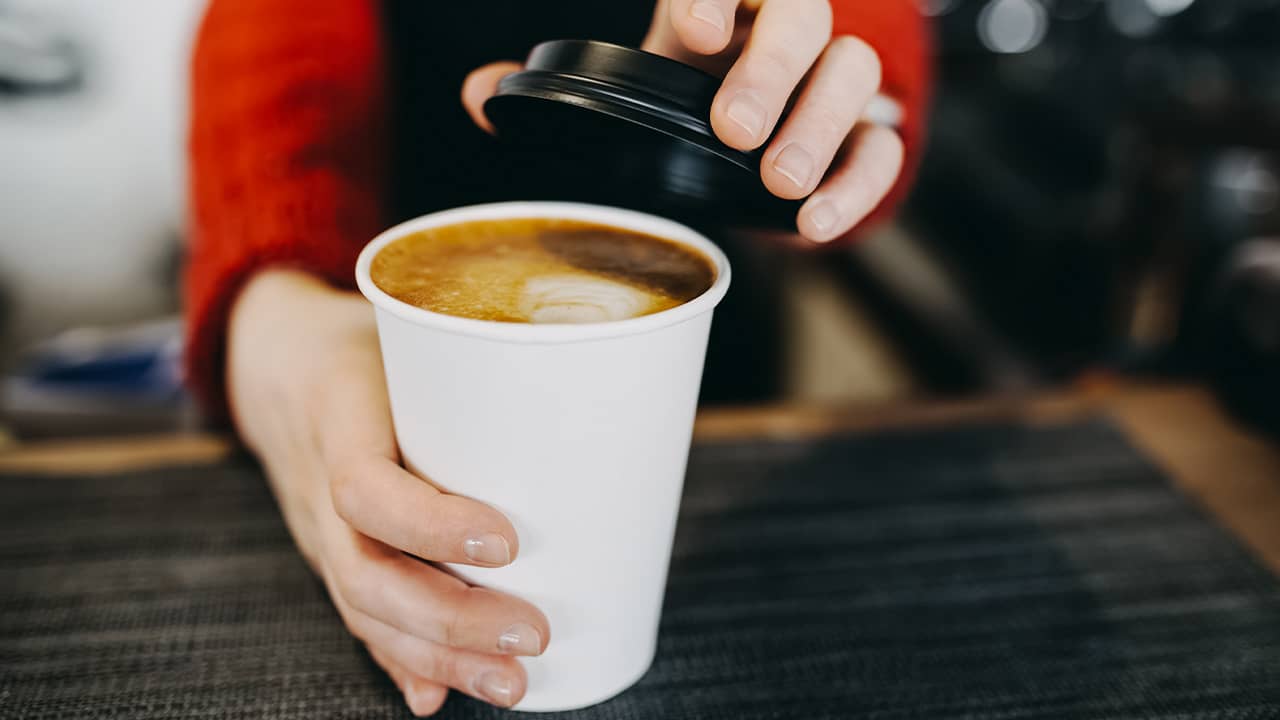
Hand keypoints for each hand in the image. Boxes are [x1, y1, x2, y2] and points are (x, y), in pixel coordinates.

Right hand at [227, 270, 549, 715]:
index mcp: (337, 416)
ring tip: (511, 684)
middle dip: (451, 619)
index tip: (508, 541)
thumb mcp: (407, 331)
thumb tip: (582, 396)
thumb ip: (474, 364)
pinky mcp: (332, 554)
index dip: (431, 524)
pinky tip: (438, 698)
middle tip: (533, 634)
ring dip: (439, 657)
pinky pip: (359, 616)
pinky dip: (401, 662)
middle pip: (366, 573)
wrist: (274, 362)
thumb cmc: (365, 341)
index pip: (363, 487)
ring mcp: (318, 530)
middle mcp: (316, 485)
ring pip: (363, 609)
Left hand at [462, 0, 902, 243]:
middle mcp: (779, 30)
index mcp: (717, 7)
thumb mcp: (620, 90)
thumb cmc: (678, 104)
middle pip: (803, 15)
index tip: (691, 29)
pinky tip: (815, 223)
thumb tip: (480, 96)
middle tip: (733, 129)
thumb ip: (554, 91)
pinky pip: (883, 148)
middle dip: (771, 70)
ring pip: (855, 72)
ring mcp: (827, 81)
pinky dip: (858, 185)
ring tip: (780, 183)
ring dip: (820, 125)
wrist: (741, 145)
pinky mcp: (860, 137)